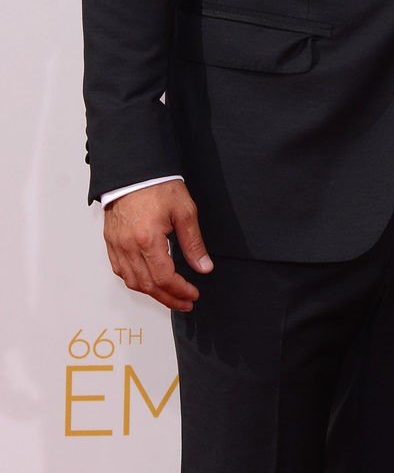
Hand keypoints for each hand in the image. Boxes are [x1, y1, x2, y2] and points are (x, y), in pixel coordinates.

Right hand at [103, 182, 212, 311]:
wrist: (133, 170)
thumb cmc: (158, 186)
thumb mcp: (185, 211)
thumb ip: (194, 243)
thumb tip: (203, 268)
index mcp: (147, 240)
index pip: (164, 278)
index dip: (180, 291)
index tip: (193, 294)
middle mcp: (128, 247)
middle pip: (148, 286)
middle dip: (168, 298)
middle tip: (185, 302)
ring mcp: (117, 246)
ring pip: (132, 282)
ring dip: (152, 293)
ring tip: (170, 295)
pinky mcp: (111, 242)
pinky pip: (120, 271)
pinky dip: (135, 281)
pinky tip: (148, 281)